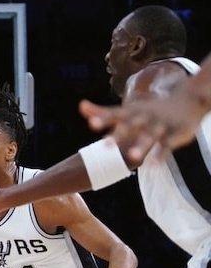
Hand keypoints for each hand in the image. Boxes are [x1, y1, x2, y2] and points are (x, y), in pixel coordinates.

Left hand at [79, 95, 203, 163]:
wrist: (187, 102)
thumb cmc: (148, 111)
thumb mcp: (126, 110)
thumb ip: (103, 112)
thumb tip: (80, 106)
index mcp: (132, 113)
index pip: (115, 115)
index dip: (103, 119)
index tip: (91, 124)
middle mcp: (145, 118)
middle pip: (131, 126)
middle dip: (119, 135)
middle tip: (104, 145)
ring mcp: (160, 125)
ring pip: (150, 136)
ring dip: (142, 146)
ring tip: (132, 158)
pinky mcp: (175, 133)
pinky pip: (167, 145)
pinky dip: (161, 154)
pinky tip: (154, 165)